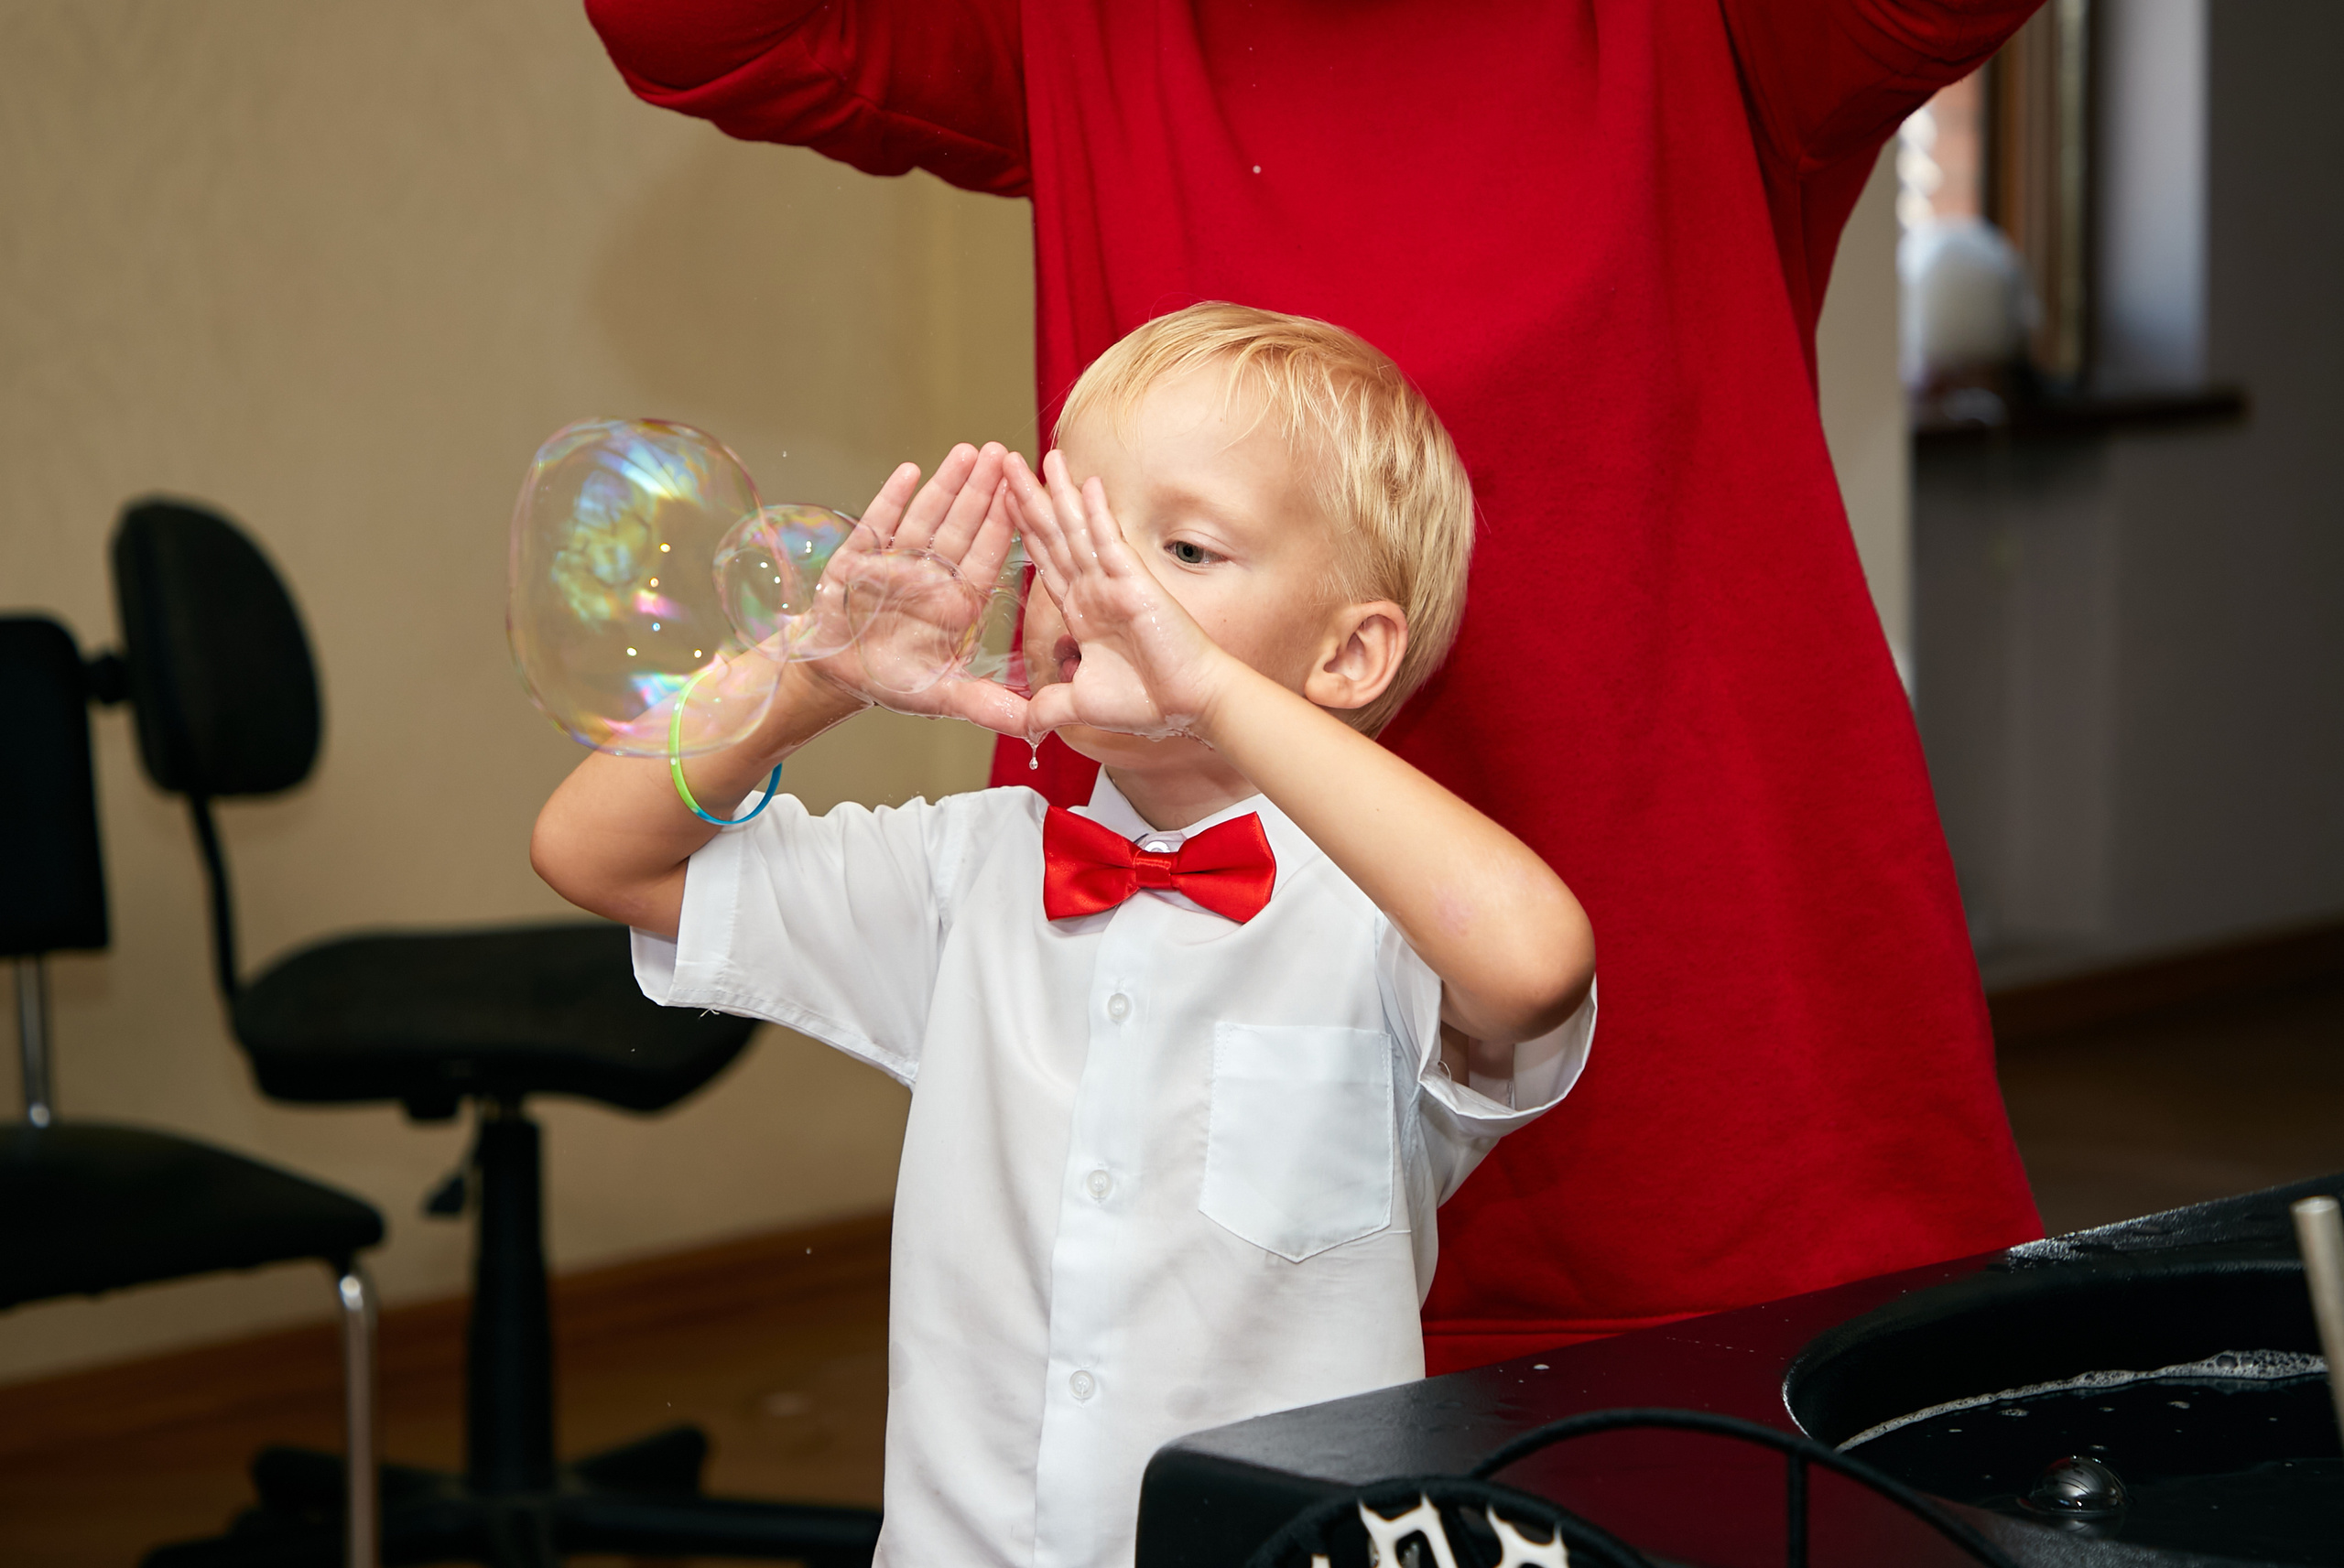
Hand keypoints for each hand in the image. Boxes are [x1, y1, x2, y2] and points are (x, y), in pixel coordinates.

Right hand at [799, 442, 1029, 734]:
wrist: (835, 675)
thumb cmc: (894, 680)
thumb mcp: (943, 696)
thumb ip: (986, 706)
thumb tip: (1035, 726)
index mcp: (958, 602)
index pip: (987, 558)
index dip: (1005, 526)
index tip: (1026, 494)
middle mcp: (932, 576)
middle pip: (961, 527)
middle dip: (982, 492)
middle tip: (1004, 454)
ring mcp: (896, 563)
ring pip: (925, 519)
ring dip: (945, 486)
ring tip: (967, 453)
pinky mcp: (859, 560)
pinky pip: (878, 525)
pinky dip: (891, 500)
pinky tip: (910, 472)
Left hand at [1005, 449, 1232, 740]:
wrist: (1190, 704)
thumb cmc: (1147, 702)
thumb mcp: (1081, 705)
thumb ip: (1048, 707)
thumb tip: (1023, 726)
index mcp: (1081, 611)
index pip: (1044, 561)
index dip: (1021, 530)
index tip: (998, 501)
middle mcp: (1093, 589)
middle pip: (1052, 534)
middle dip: (1027, 498)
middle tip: (1002, 461)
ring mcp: (1113, 581)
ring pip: (1076, 529)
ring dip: (1057, 492)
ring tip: (1039, 457)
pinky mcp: (1134, 583)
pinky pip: (1108, 542)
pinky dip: (1096, 513)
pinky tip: (1084, 483)